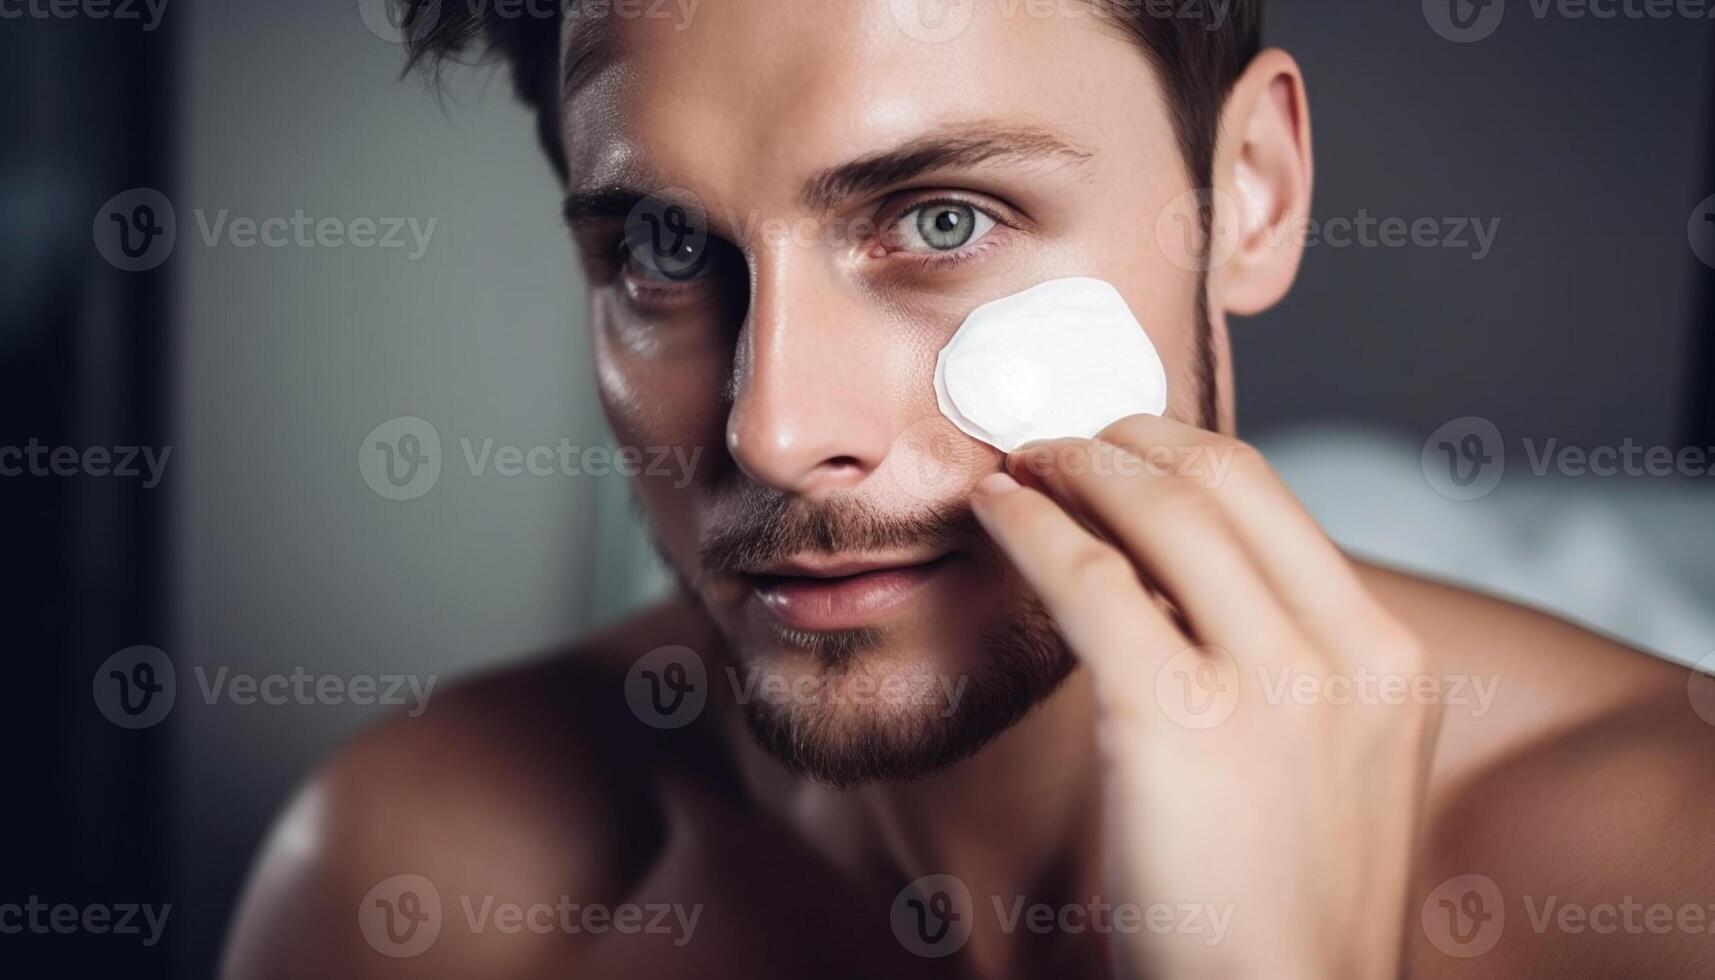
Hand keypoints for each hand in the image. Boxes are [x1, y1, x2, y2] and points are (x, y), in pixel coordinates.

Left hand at [969, 414, 1438, 978]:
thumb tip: (1172, 572)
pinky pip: (1088, 579)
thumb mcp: (1328, 767)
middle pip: (1223, 480)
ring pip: (1157, 510)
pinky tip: (995, 511)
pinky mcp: (1176, 717)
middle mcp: (1347, 656)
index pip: (1276, 502)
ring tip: (1022, 464)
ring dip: (1074, 467)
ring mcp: (1270, 685)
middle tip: (1060, 441)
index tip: (1122, 450)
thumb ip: (1279, 665)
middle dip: (1124, 441)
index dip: (1180, 453)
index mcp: (1390, 662)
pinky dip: (1030, 527)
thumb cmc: (1277, 906)